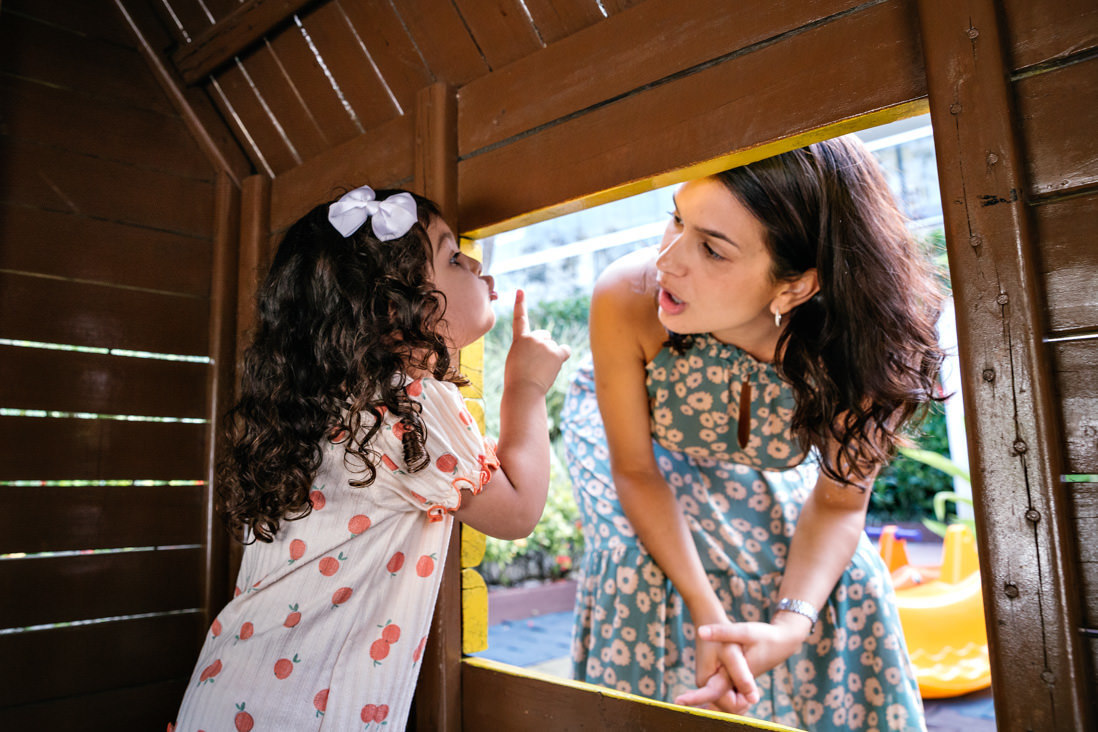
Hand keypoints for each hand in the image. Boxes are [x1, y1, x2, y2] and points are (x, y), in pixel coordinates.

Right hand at [504, 290, 570, 393]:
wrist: (523, 391)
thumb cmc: (517, 381)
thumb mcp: (516, 360)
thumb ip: (528, 351)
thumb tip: (548, 353)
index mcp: (520, 339)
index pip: (520, 319)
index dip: (520, 304)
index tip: (521, 291)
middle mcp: (533, 337)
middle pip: (545, 336)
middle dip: (543, 346)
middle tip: (535, 363)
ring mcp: (546, 344)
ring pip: (554, 346)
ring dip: (551, 356)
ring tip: (541, 370)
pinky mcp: (557, 353)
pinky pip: (565, 350)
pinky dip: (562, 356)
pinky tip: (555, 365)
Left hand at [676, 616, 810, 707]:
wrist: (783, 641)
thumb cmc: (764, 636)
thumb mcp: (744, 631)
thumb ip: (722, 632)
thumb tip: (700, 631)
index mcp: (735, 677)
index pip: (715, 694)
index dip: (696, 698)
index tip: (678, 701)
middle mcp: (737, 687)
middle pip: (716, 703)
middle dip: (702, 699)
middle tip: (684, 699)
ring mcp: (738, 687)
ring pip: (721, 701)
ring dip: (708, 698)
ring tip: (693, 697)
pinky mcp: (739, 684)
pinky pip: (725, 696)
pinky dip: (715, 695)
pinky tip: (705, 695)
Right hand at [679, 633, 758, 713]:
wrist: (711, 620)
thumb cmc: (724, 636)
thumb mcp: (734, 654)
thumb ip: (741, 677)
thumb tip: (753, 700)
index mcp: (706, 682)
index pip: (730, 706)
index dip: (744, 698)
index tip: (750, 683)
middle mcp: (705, 686)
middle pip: (730, 706)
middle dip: (743, 696)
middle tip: (747, 673)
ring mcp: (709, 683)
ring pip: (731, 701)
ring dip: (741, 691)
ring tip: (744, 670)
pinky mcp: (715, 679)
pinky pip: (730, 693)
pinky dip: (739, 687)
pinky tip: (741, 672)